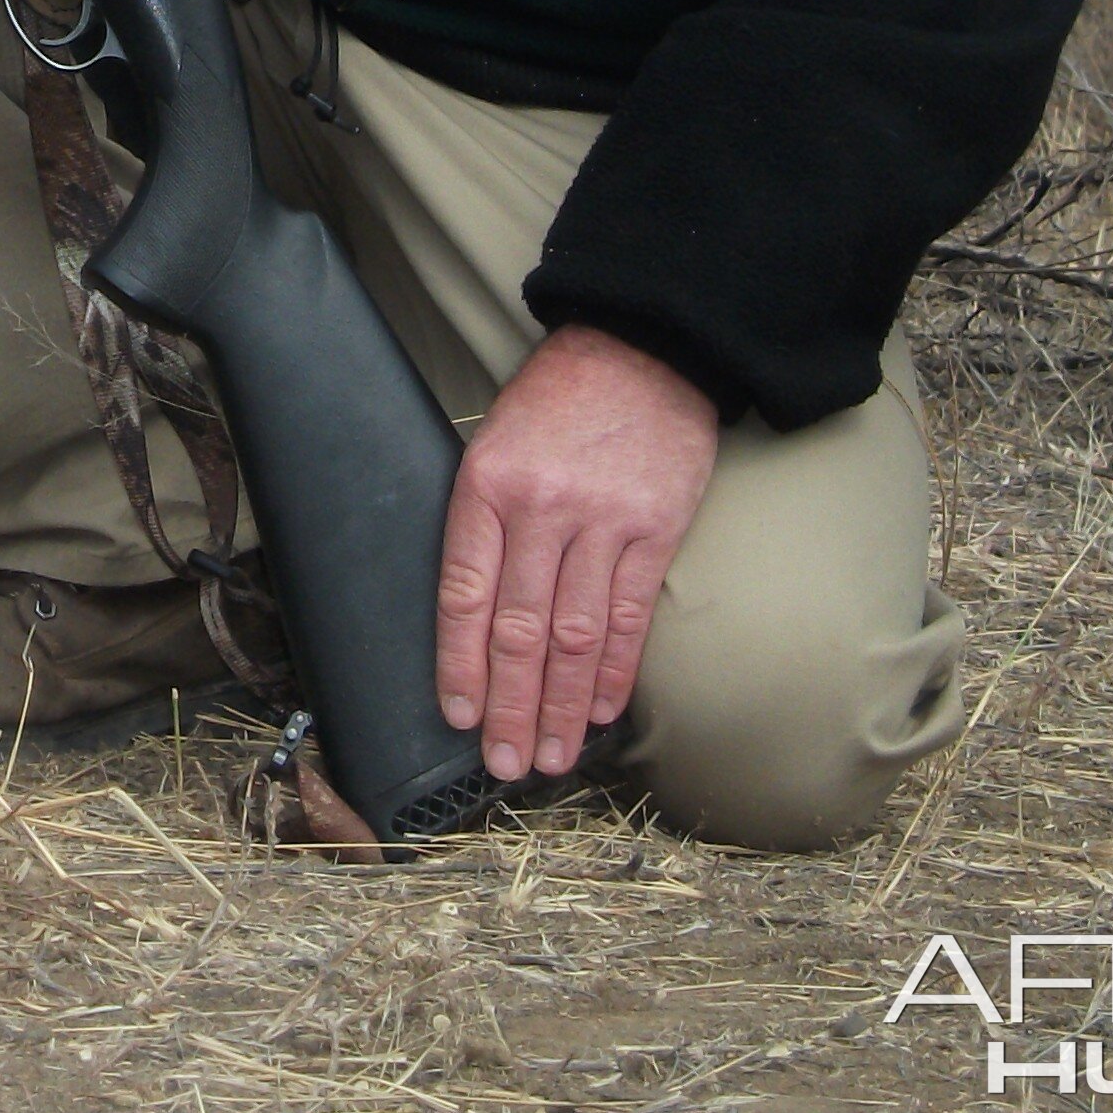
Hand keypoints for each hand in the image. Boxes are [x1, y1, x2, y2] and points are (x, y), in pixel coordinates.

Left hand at [435, 323, 716, 781]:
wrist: (640, 348)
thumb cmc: (555, 400)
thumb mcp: (493, 442)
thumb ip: (482, 520)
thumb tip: (472, 613)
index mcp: (485, 485)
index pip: (463, 594)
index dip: (459, 665)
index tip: (459, 717)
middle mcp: (540, 508)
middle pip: (519, 629)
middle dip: (511, 707)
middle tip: (505, 764)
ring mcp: (601, 521)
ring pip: (575, 636)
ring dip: (563, 706)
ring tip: (554, 757)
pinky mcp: (654, 530)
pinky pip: (630, 616)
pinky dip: (615, 671)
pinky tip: (603, 710)